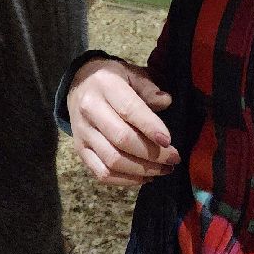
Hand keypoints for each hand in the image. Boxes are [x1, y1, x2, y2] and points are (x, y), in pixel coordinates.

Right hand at [68, 58, 180, 187]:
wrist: (79, 84)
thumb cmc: (112, 79)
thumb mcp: (131, 73)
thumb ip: (148, 87)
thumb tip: (166, 102)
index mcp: (105, 86)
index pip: (128, 110)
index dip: (150, 127)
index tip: (169, 141)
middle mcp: (90, 110)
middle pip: (121, 139)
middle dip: (152, 154)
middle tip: (173, 159)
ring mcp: (83, 133)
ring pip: (112, 160)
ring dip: (142, 170)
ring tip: (163, 170)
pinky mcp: (80, 151)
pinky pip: (101, 173)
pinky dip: (125, 181)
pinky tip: (145, 177)